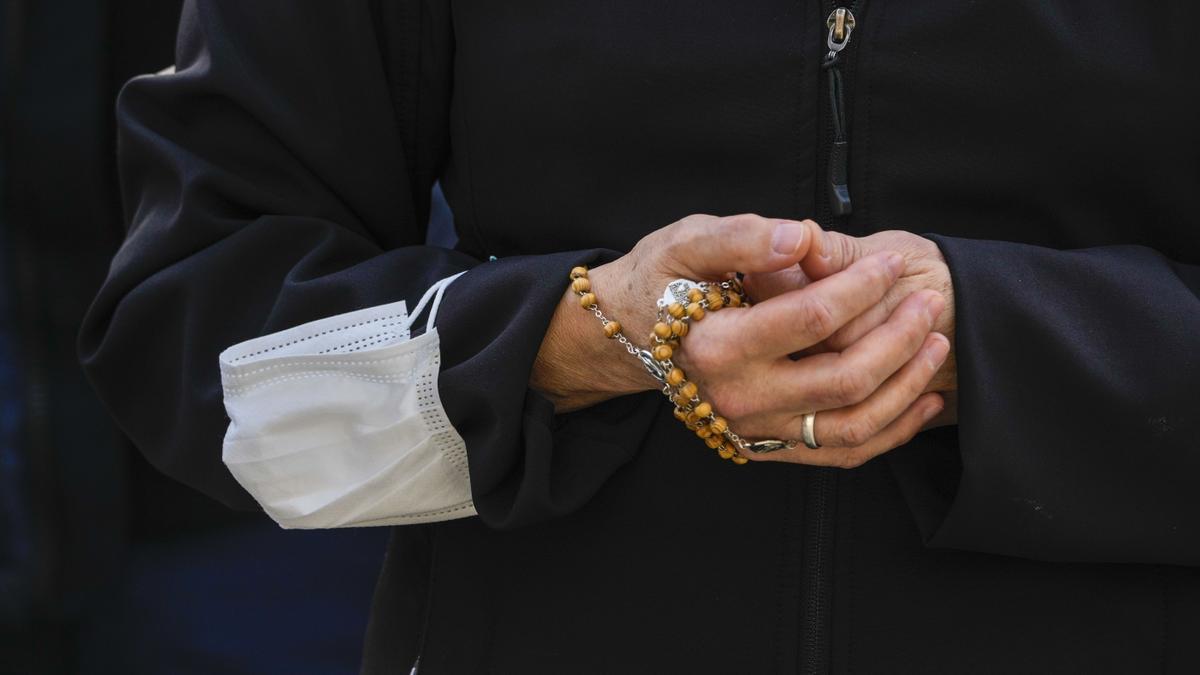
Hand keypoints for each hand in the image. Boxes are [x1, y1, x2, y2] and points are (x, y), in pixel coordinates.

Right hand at [532, 214, 947, 467]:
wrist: (630, 338)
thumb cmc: (662, 281)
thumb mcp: (686, 242)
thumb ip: (741, 237)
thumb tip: (800, 238)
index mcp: (718, 346)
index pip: (813, 319)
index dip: (862, 288)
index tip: (890, 263)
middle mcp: (738, 399)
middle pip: (844, 379)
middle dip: (900, 338)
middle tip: (930, 301)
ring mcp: (755, 430)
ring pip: (853, 425)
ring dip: (907, 386)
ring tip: (936, 343)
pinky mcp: (768, 447)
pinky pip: (844, 452)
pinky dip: (893, 429)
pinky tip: (924, 398)